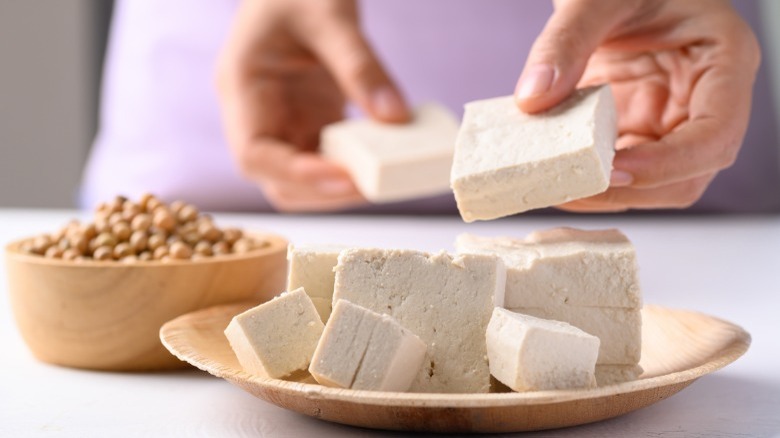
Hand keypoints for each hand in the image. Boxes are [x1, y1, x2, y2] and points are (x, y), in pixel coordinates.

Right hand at [216, 0, 408, 211]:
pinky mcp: (306, 124)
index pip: (253, 154)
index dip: (296, 175)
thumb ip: (361, 65)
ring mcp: (281, 123)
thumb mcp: (331, 15)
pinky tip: (383, 160)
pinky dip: (353, 169)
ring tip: (383, 177)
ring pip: (300, 181)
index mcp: (242, 86)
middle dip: (322, 191)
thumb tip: (395, 118)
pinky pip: (325, 162)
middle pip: (275, 181)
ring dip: (338, 187)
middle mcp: (255, 114)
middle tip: (374, 184)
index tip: (344, 177)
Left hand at [515, 0, 759, 211]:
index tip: (615, 170)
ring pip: (651, 185)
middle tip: (568, 188)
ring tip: (550, 186)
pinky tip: (550, 174)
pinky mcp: (638, 132)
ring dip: (602, 194)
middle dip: (628, 190)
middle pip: (686, 176)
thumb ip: (565, 40)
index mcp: (723, 62)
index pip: (715, 135)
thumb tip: (533, 99)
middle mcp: (704, 103)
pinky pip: (619, 172)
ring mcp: (670, 123)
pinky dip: (587, 181)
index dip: (669, 164)